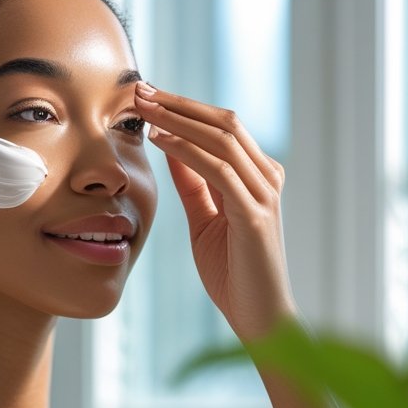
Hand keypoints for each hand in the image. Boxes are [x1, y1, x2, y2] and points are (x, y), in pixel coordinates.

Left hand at [134, 83, 297, 342]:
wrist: (259, 317)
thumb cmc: (233, 273)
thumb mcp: (205, 220)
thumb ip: (194, 184)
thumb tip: (172, 146)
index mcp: (257, 176)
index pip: (221, 127)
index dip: (184, 108)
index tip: (147, 97)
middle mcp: (266, 177)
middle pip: (223, 121)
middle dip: (178, 103)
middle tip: (140, 90)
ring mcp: (264, 194)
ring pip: (221, 138)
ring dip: (178, 119)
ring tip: (143, 108)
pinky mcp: (255, 215)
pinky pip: (218, 170)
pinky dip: (187, 150)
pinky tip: (160, 141)